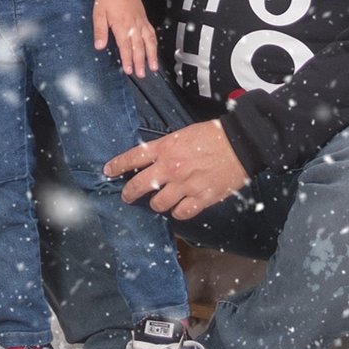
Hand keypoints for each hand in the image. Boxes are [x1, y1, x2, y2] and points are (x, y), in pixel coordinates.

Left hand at [93, 0, 156, 76]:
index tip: (129, 70)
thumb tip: (99, 46)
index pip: (125, 46)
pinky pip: (152, 33)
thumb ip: (99, 31)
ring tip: (153, 67)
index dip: (128, 59)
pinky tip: (155, 51)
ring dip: (152, 55)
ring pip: (149, 41)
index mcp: (121, 25)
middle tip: (141, 74)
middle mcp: (133, 25)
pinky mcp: (144, 19)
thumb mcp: (98, 13)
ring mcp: (141, 22)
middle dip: (141, 62)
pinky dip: (154, 43)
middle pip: (138, 47)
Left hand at [106, 121, 246, 217]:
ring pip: (159, 204)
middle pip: (139, 186)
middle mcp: (171, 168)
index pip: (133, 158)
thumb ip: (165, 148)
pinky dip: (178, 212)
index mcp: (166, 148)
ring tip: (161, 201)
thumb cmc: (213, 136)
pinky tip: (180, 207)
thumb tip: (152, 160)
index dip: (117, 165)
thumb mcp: (183, 135)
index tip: (108, 170)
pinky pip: (181, 213)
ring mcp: (185, 185)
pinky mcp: (201, 198)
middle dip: (129, 193)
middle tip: (127, 196)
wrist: (241, 144)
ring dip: (157, 204)